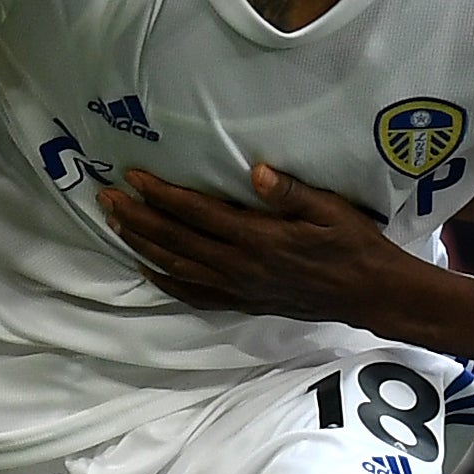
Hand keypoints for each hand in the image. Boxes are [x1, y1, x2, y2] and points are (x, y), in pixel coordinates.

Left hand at [97, 161, 407, 321]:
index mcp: (258, 238)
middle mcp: (240, 266)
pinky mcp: (243, 302)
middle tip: (105, 198)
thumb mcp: (330, 210)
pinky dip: (166, 281)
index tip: (133, 176)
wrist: (368, 294)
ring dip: (142, 245)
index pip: (197, 213)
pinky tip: (146, 268)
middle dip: (137, 217)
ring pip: (177, 266)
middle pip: (175, 240)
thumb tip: (255, 171)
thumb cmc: (353, 245)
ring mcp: (239, 288)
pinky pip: (194, 294)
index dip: (161, 194)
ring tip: (115, 225)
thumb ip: (291, 192)